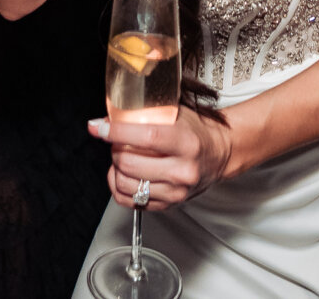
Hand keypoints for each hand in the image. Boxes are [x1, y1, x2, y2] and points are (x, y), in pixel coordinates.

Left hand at [89, 109, 232, 211]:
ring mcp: (176, 191)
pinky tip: (122, 175)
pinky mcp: (169, 205)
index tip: (99, 126)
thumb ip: (147, 113)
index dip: (116, 132)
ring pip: (126, 184)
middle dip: (114, 149)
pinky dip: (118, 187)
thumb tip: (108, 117)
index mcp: (186, 143)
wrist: (220, 154)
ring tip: (120, 157)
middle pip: (130, 163)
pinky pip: (130, 201)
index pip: (146, 137)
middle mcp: (182, 170)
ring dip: (115, 168)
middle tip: (115, 141)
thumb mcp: (177, 114)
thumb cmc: (197, 131)